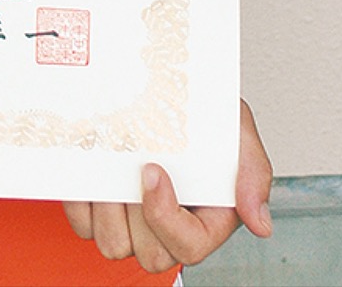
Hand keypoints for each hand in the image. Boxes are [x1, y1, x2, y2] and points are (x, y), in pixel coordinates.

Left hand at [62, 100, 272, 273]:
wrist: (165, 88)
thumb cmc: (205, 115)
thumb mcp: (238, 131)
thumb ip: (253, 173)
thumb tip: (260, 224)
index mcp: (206, 221)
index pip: (189, 246)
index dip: (165, 217)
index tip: (153, 170)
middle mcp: (167, 228)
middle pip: (149, 254)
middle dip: (135, 212)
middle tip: (128, 164)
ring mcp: (132, 223)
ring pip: (112, 244)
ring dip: (106, 206)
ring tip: (107, 162)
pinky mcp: (99, 211)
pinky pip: (82, 224)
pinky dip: (80, 200)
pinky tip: (89, 166)